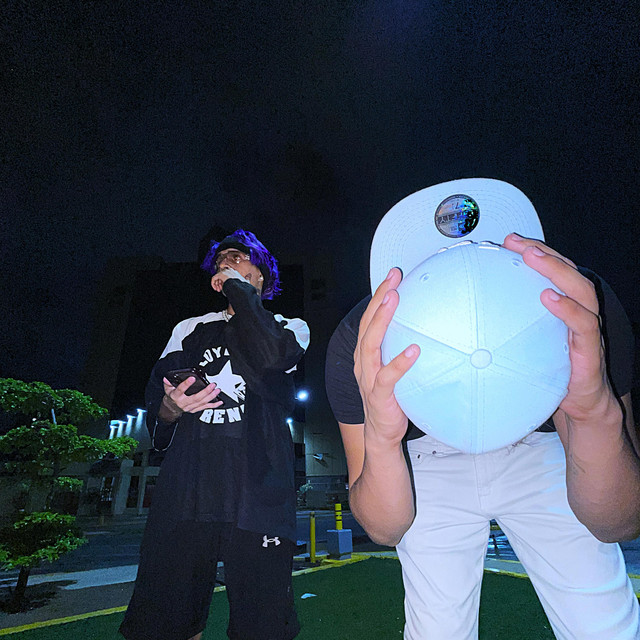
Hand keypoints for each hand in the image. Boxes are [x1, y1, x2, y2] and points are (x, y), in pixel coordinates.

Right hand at [160, 376, 222, 421]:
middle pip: (196, 397)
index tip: (192, 378)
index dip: (186, 384)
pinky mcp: (195, 409)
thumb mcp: (168, 388)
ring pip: (202, 403)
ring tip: (217, 390)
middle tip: (212, 385)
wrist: (171, 408)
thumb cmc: (172, 396)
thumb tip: (167, 378)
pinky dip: (213, 405)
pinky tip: (219, 402)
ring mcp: (190, 407)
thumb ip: (168, 383)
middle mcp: (184, 403)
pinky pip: (205, 408)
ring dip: (211, 396)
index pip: (181, 390)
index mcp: (176, 396)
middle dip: (205, 391)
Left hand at [211, 267, 257, 293]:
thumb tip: (250, 275)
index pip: (227, 275)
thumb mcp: (246, 281)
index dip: (225, 282)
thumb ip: (248, 278)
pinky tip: (215, 288)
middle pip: (221, 276)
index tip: (224, 287)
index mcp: (234, 272)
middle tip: (220, 289)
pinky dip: (213, 283)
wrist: (239, 287)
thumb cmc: (243, 285)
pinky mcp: (220, 274)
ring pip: (217, 277)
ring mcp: (224, 272)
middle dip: (220, 283)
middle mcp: (229, 271)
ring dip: (216, 284)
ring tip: (217, 289)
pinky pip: (214, 278)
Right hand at [354, 268, 420, 444]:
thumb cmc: (391, 398)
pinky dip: (399, 362)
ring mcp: (368, 377)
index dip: (379, 295)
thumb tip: (430, 329)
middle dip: (379, 299)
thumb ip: (402, 349)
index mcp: (366, 354)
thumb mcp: (395, 369)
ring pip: (370, 344)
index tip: (393, 276)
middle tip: (392, 280)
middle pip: (367, 325)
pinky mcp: (379, 395)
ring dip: (382, 320)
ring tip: (394, 300)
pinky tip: (413, 350)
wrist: (381, 433)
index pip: (370, 318)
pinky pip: (387, 376)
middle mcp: (363, 362)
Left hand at [502, 233, 615, 425]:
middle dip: (544, 252)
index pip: (551, 270)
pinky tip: (550, 299)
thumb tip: (468, 316)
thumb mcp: (525, 344)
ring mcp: (586, 328)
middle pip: (568, 271)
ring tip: (534, 258)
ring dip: (556, 270)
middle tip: (518, 244)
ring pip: (580, 290)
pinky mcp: (590, 348)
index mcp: (563, 307)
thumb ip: (507, 327)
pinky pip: (583, 324)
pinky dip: (567, 309)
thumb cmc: (553, 370)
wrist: (580, 403)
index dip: (533, 251)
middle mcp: (578, 311)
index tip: (508, 240)